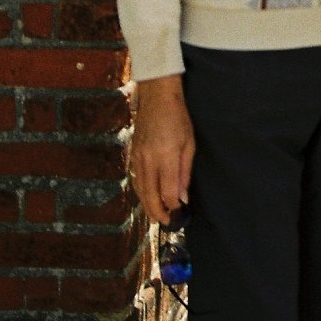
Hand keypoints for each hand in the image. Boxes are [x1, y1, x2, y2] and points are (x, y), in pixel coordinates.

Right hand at [130, 75, 194, 224]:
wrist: (156, 97)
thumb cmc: (178, 118)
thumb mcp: (189, 143)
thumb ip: (184, 172)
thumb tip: (182, 198)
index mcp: (164, 157)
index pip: (167, 192)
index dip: (173, 207)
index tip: (180, 215)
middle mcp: (147, 160)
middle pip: (149, 196)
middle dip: (158, 213)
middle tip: (168, 223)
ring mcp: (137, 158)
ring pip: (140, 190)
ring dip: (148, 206)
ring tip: (158, 216)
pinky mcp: (132, 155)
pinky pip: (135, 180)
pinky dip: (142, 193)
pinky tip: (148, 198)